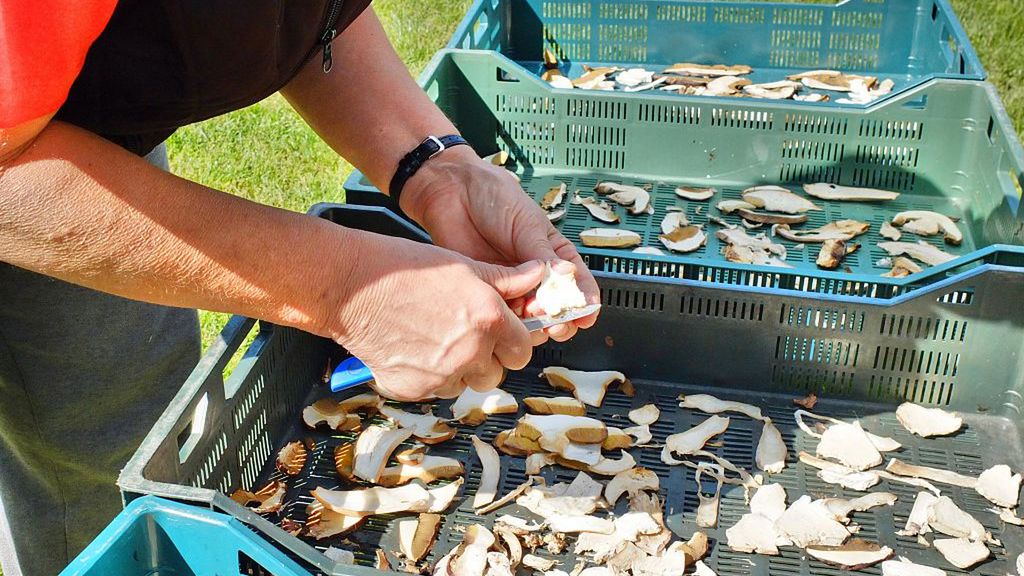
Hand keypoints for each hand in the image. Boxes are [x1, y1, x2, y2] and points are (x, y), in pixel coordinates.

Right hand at [325, 232, 546, 400]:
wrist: (351, 288)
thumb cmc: (402, 270)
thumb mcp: (462, 265)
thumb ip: (505, 279)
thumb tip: (537, 275)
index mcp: (488, 319)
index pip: (523, 348)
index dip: (514, 341)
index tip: (503, 335)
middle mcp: (470, 351)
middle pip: (498, 373)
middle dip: (489, 358)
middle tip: (467, 336)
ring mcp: (442, 374)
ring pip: (467, 384)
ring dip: (460, 369)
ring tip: (437, 339)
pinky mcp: (415, 389)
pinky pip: (436, 391)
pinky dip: (430, 376)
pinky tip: (416, 349)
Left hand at [400, 146, 599, 341]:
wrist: (455, 193)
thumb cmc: (495, 199)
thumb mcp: (528, 225)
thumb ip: (544, 255)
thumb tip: (568, 275)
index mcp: (553, 254)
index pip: (578, 282)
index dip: (584, 301)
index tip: (586, 314)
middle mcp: (536, 273)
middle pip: (556, 306)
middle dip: (559, 317)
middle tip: (556, 319)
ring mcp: (513, 284)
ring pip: (530, 315)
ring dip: (534, 320)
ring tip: (531, 312)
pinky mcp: (490, 289)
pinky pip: (503, 312)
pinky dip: (508, 317)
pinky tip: (509, 311)